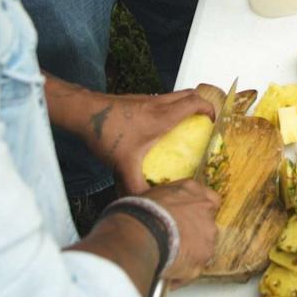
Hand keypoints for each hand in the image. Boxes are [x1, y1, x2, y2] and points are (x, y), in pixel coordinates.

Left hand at [87, 90, 216, 194]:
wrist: (84, 112)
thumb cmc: (107, 134)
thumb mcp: (123, 164)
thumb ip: (135, 186)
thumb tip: (146, 203)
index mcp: (163, 116)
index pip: (196, 102)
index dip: (209, 109)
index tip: (212, 122)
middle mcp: (159, 103)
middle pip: (189, 93)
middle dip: (201, 104)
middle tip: (202, 121)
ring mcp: (147, 99)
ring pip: (175, 95)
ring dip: (185, 104)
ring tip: (184, 124)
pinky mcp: (137, 99)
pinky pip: (162, 99)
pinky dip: (169, 107)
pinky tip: (158, 126)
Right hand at [139, 179, 220, 284]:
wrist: (140, 235)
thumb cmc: (138, 214)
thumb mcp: (147, 195)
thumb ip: (158, 198)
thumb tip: (144, 196)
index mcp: (192, 191)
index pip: (208, 198)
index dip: (198, 210)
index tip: (188, 217)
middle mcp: (205, 211)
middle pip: (206, 224)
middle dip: (193, 233)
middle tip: (173, 240)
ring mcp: (207, 235)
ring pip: (202, 247)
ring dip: (188, 253)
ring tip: (166, 259)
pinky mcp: (202, 258)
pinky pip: (192, 269)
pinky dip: (180, 274)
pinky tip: (164, 273)